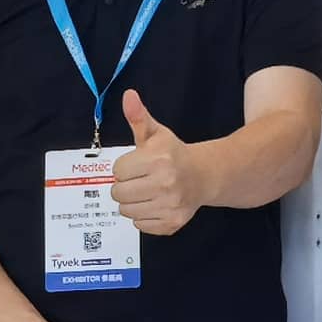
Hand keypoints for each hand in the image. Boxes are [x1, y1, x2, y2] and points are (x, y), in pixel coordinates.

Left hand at [111, 92, 200, 234]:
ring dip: (132, 202)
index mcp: (158, 159)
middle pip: (119, 193)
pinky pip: (140, 225)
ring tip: (146, 192)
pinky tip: (154, 204)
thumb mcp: (156, 133)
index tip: (137, 165)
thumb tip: (128, 95)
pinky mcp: (173, 223)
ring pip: (126, 211)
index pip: (118, 171)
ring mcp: (170, 206)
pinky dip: (143, 217)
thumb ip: (138, 117)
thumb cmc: (173, 154)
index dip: (124, 167)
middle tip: (139, 180)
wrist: (204, 176)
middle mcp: (165, 183)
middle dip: (125, 186)